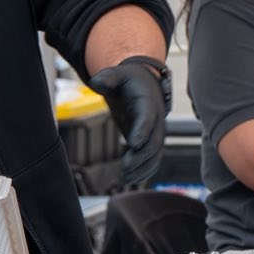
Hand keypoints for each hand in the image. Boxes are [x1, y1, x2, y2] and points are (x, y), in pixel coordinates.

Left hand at [88, 56, 172, 187]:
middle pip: (154, 141)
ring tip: (127, 178)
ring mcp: (157, 131)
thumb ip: (107, 78)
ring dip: (144, 168)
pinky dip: (146, 170)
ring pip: (156, 153)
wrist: (145, 84)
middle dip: (142, 156)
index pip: (148, 118)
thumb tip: (96, 83)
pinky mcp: (152, 140)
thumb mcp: (116, 75)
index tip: (134, 144)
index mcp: (148, 103)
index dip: (142, 131)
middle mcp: (157, 119)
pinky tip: (132, 179)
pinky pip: (154, 158)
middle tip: (126, 168)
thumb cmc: (128, 81)